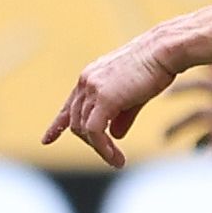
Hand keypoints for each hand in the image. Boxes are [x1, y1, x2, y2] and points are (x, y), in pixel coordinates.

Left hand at [41, 35, 179, 167]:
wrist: (165, 51)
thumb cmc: (154, 69)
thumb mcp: (134, 95)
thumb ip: (122, 115)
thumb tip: (115, 135)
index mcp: (90, 77)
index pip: (69, 106)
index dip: (57, 125)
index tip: (46, 140)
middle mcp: (86, 81)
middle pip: (76, 122)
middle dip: (91, 142)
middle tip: (111, 156)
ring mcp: (93, 88)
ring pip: (84, 129)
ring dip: (100, 149)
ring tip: (117, 160)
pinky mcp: (104, 98)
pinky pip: (95, 131)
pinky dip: (102, 148)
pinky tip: (115, 158)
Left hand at [164, 63, 211, 151]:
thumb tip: (192, 51)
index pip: (200, 84)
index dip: (180, 89)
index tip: (164, 97)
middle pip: (197, 115)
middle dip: (176, 127)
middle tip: (163, 137)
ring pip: (206, 138)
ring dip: (194, 145)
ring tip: (189, 150)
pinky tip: (211, 157)